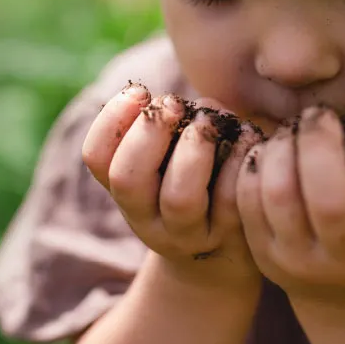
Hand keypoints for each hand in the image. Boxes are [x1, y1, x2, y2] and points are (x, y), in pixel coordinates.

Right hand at [83, 83, 262, 289]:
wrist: (224, 252)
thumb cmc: (195, 183)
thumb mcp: (168, 159)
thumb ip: (169, 126)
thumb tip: (194, 105)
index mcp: (124, 191)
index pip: (96, 157)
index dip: (111, 118)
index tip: (139, 92)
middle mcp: (147, 219)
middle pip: (129, 179)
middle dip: (149, 131)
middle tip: (173, 104)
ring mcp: (188, 234)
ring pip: (180, 197)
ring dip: (193, 149)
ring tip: (208, 121)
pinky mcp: (230, 235)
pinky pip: (230, 197)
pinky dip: (238, 158)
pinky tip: (248, 136)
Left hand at [236, 104, 344, 305]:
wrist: (335, 288)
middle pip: (330, 204)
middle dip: (320, 145)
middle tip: (321, 115)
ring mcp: (297, 259)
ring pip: (280, 196)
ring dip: (282, 149)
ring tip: (291, 129)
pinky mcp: (260, 251)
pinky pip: (247, 198)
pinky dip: (255, 162)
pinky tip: (270, 147)